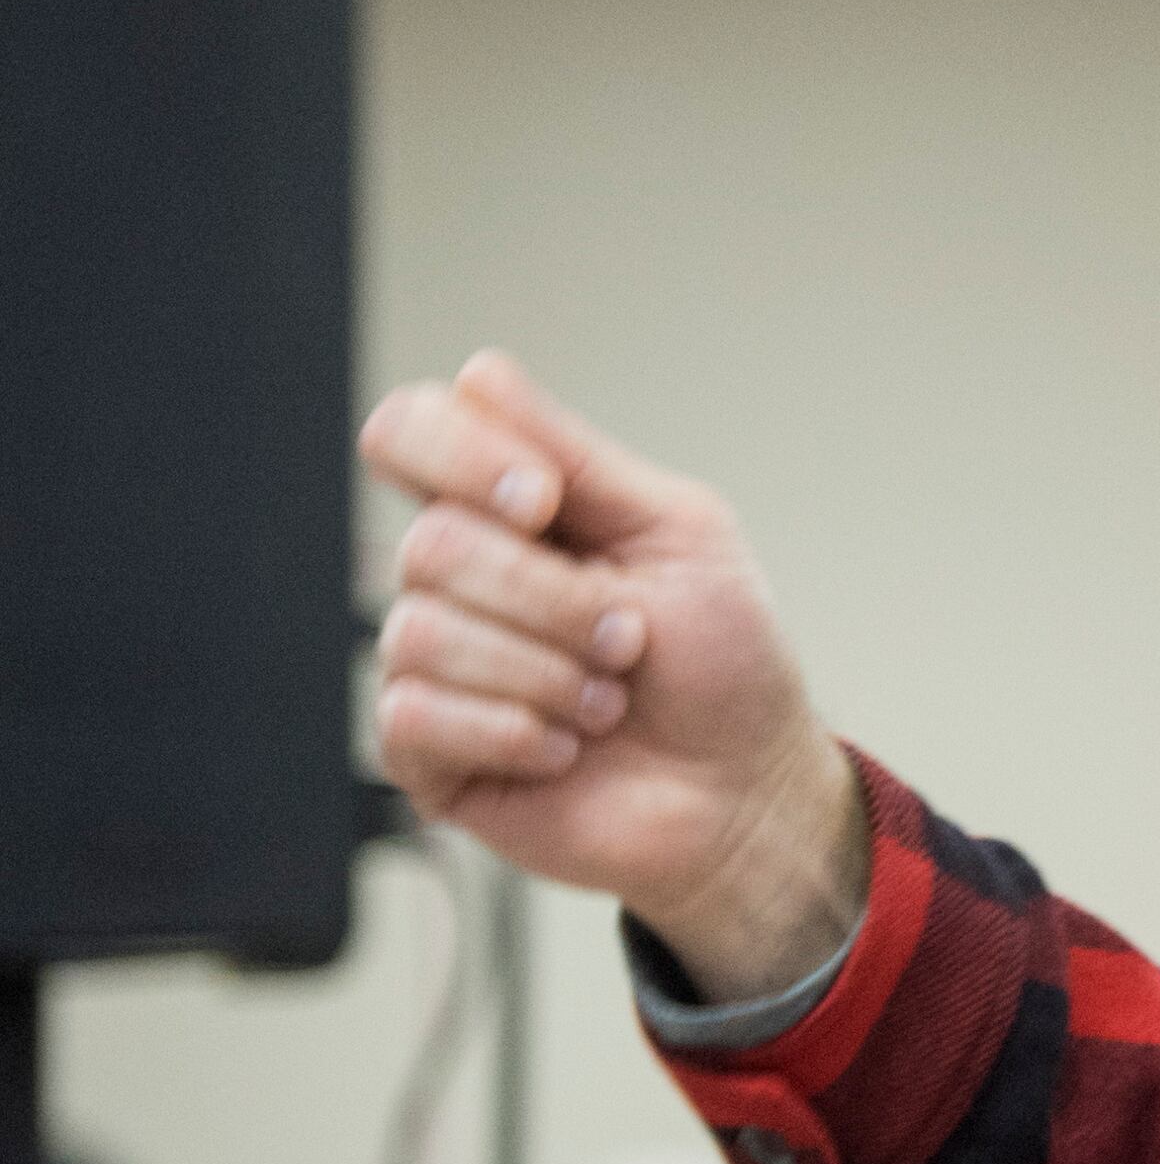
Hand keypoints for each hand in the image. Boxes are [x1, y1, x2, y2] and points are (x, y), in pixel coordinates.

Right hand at [358, 352, 864, 996]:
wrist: (747, 790)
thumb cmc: (724, 663)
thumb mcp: (678, 534)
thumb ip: (577, 457)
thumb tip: (480, 373)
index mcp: (508, 514)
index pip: (407, 435)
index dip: (459, 454)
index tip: (546, 500)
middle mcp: (455, 581)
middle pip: (429, 544)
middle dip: (555, 599)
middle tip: (628, 639)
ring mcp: (432, 666)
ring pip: (420, 632)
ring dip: (548, 673)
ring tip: (608, 702)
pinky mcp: (424, 753)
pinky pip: (412, 715)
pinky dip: (515, 730)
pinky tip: (566, 749)